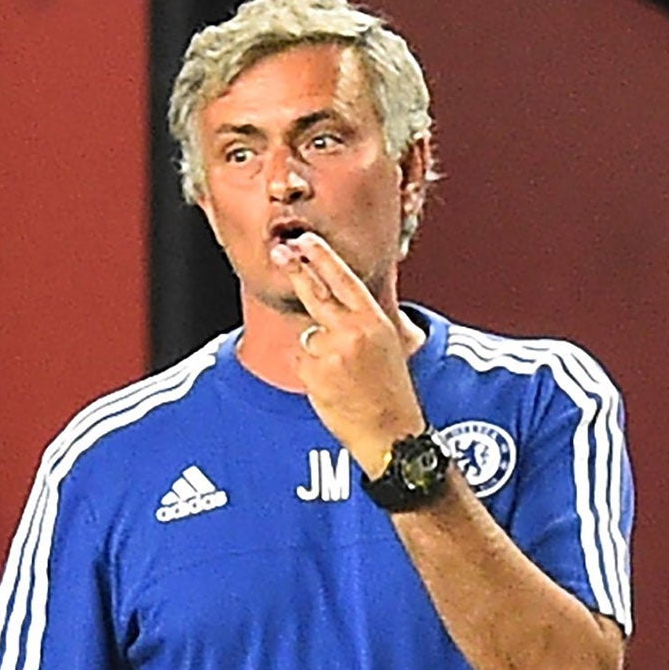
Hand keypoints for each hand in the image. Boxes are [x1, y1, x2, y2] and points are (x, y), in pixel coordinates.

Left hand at [273, 232, 424, 475]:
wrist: (390, 429)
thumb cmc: (387, 388)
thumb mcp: (384, 344)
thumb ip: (358, 321)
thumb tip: (326, 304)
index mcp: (374, 320)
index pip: (343, 280)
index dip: (322, 258)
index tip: (305, 240)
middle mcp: (352, 330)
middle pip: (315, 293)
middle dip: (296, 269)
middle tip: (279, 251)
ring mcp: (331, 350)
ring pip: (308, 338)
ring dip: (317, 354)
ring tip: (343, 376)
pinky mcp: (313, 371)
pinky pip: (302, 362)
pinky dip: (312, 374)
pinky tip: (332, 387)